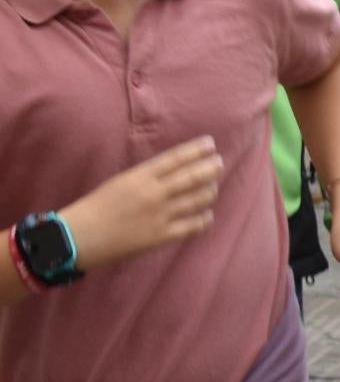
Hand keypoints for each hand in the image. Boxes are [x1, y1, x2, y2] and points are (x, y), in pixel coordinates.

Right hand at [59, 138, 222, 272]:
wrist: (78, 237)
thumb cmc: (95, 207)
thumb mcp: (120, 182)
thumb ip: (145, 177)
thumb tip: (172, 171)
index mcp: (140, 176)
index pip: (175, 158)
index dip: (196, 150)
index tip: (210, 144)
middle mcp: (154, 193)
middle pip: (192, 177)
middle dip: (210, 168)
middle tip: (219, 163)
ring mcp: (160, 215)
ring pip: (196, 200)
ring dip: (210, 192)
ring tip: (215, 187)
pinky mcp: (161, 236)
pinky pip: (191, 226)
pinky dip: (204, 219)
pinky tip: (208, 215)